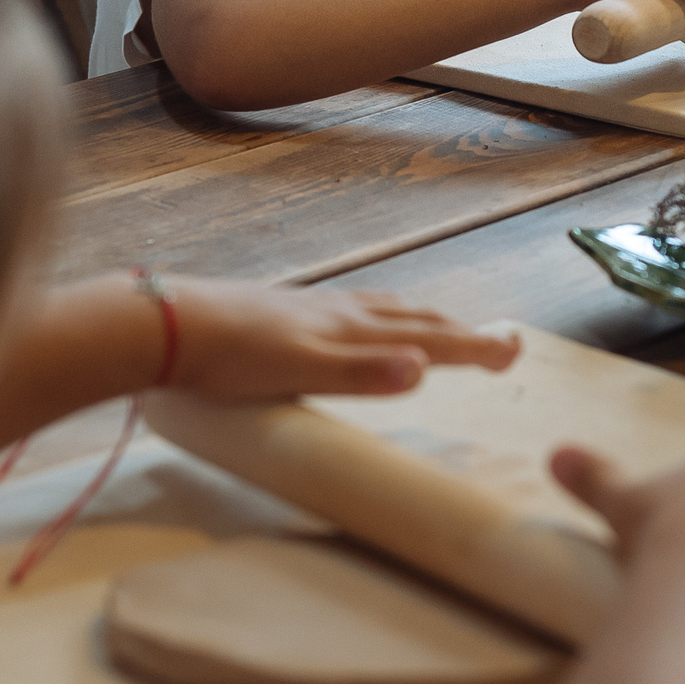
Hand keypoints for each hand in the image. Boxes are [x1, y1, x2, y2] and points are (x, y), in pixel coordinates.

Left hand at [164, 282, 519, 399]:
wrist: (170, 325)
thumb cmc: (231, 358)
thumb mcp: (302, 372)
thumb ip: (362, 374)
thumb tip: (424, 368)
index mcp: (352, 331)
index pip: (428, 339)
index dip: (473, 347)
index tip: (514, 349)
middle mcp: (341, 313)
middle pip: (416, 321)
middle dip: (463, 333)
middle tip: (503, 341)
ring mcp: (315, 309)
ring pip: (386, 311)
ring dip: (425, 321)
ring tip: (444, 327)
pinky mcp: (288, 312)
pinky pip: (355, 310)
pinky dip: (381, 316)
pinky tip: (361, 322)